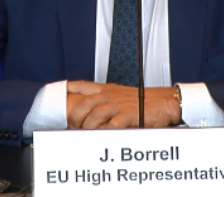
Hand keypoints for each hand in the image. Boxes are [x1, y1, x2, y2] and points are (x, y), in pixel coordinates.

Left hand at [65, 80, 180, 129]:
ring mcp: (119, 104)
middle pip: (84, 103)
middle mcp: (110, 95)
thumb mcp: (120, 96)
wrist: (165, 102)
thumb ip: (105, 102)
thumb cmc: (143, 101)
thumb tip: (88, 114)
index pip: (82, 85)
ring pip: (95, 115)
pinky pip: (112, 125)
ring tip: (87, 136)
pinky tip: (104, 137)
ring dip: (88, 128)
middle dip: (75, 117)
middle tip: (73, 128)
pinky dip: (105, 132)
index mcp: (106, 90)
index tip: (58, 94)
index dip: (68, 89)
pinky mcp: (129, 114)